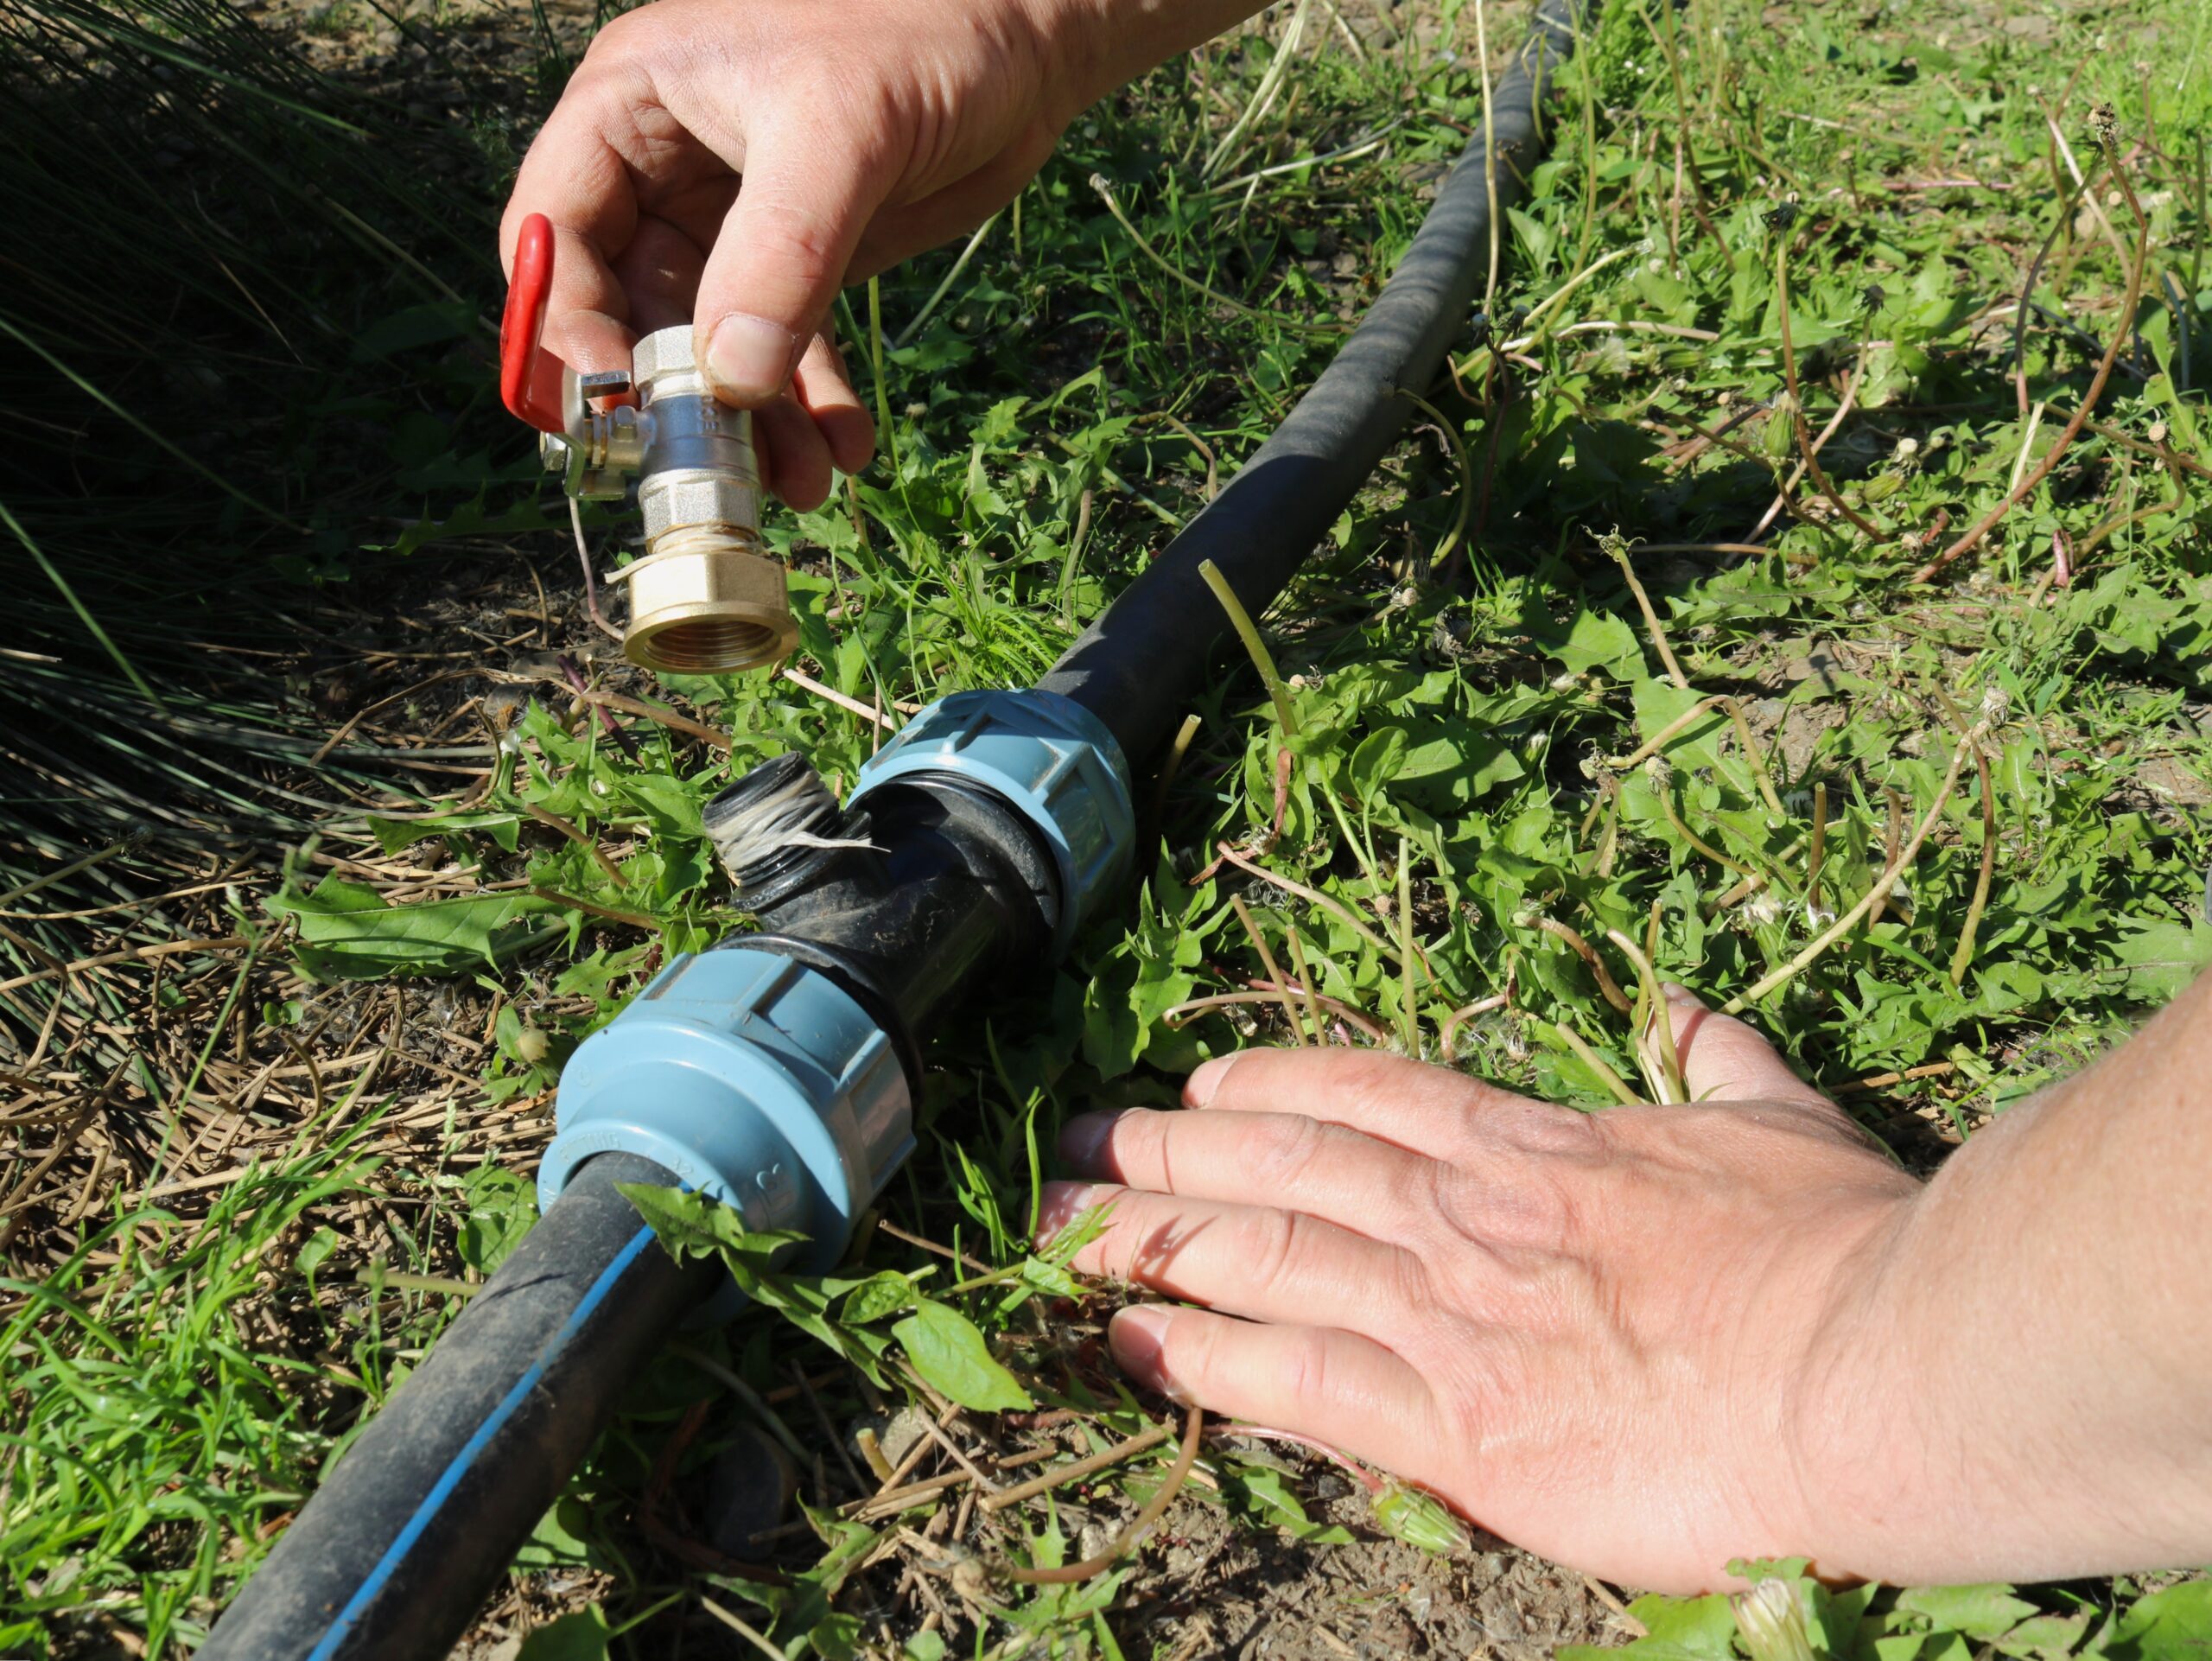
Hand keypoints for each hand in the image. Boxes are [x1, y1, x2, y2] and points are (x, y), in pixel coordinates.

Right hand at [499, 0, 1078, 509]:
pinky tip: (844, 449)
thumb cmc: (922, 29)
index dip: (569, 325)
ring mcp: (731, 222)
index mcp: (631, 106)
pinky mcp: (800, 261)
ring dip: (748, 423)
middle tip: (715, 472)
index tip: (618, 405)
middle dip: (672, 398)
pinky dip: (806, 407)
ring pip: (708, 348)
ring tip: (802, 482)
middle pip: (627, 309)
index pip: (550, 231)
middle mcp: (664, 168)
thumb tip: (731, 378)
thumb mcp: (842, 131)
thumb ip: (781, 254)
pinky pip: (781, 351)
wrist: (1025, 37)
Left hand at [1040, 988, 1918, 1592]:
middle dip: (1160, 1156)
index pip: (1365, 1094)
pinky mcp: (1455, 1428)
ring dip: (1145, 1242)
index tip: (1197, 1089)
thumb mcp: (1782, 1119)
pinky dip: (1207, 1360)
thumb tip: (1687, 1010)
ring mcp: (1448, 1317)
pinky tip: (1133, 1346)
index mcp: (1534, 1144)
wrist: (1872, 1368)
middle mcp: (1464, 1216)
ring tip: (1050, 1235)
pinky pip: (1298, 1384)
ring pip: (1260, 1260)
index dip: (1267, 1088)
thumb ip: (1717, 1062)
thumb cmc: (1840, 1247)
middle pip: (1276, 1168)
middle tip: (1066, 1148)